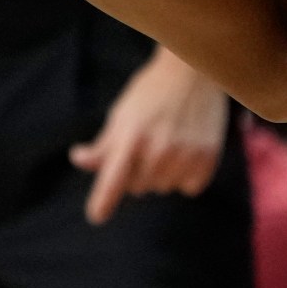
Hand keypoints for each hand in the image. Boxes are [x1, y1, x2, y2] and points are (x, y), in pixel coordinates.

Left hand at [70, 49, 229, 224]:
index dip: (103, 201)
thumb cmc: (151, 91)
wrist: (194, 70)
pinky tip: (186, 150)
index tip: (96, 216)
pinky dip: (185, 175)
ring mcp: (185, 155)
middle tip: (145, 144)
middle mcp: (158, 149)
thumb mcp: (122, 113)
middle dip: (135, 172)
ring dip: (160, 174)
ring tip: (167, 143)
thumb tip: (79, 159)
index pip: (113, 179)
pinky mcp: (207, 158)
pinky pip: (188, 188)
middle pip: (137, 187)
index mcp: (132, 137)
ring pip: (162, 188)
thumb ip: (103, 144)